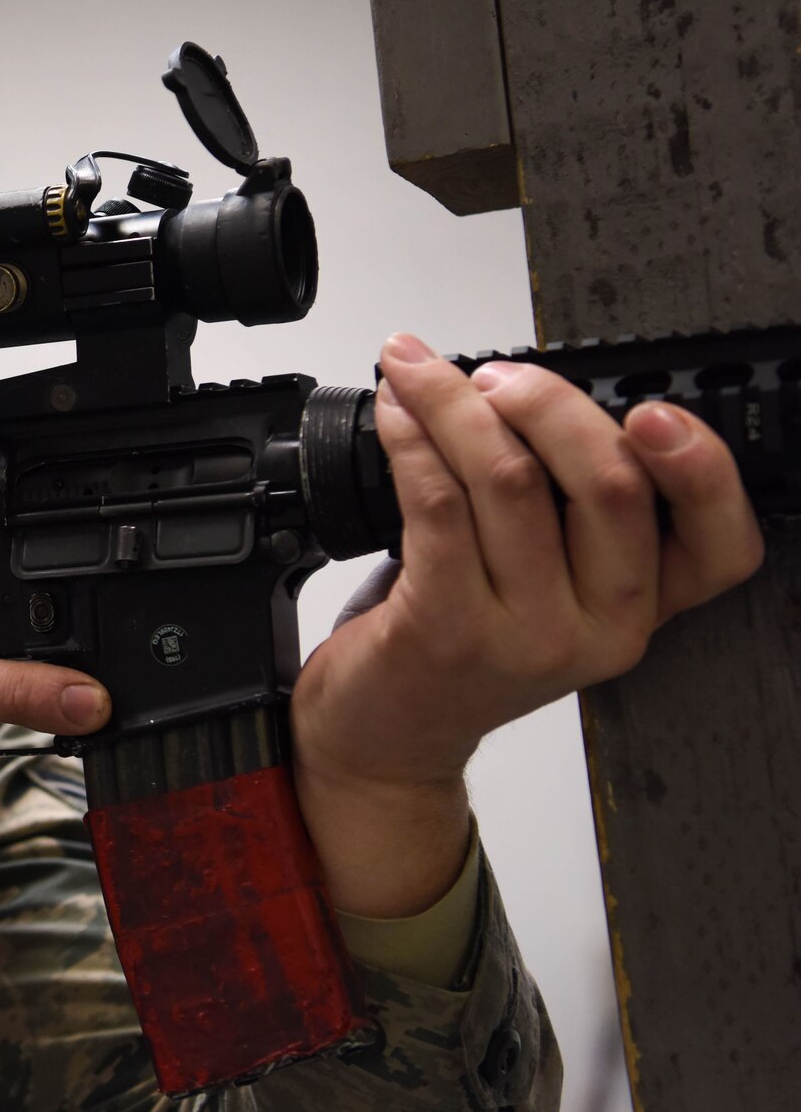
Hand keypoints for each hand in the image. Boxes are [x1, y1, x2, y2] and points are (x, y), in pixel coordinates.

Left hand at [289, 332, 762, 912]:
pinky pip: (437, 503)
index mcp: (642, 608)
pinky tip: (395, 415)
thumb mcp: (547, 587)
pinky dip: (411, 441)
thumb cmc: (459, 644)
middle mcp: (600, 627)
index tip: (650, 408)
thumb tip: (535, 393)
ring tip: (418, 374)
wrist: (389, 737)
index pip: (722, 542)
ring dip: (454, 406)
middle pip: (607, 483)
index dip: (701, 465)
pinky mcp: (447, 629)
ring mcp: (525, 634)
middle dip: (546, 401)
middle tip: (492, 375)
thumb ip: (572, 510)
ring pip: (510, 479)